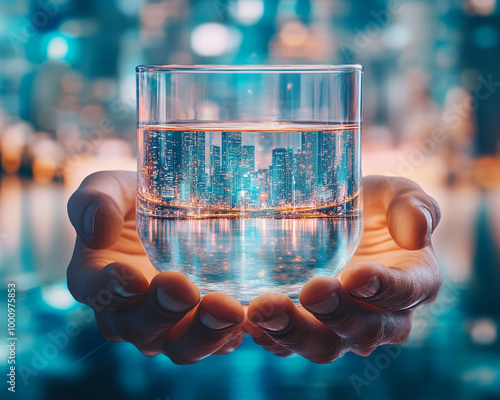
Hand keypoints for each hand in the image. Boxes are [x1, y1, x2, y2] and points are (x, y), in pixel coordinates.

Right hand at [67, 171, 243, 363]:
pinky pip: (215, 344)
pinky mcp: (200, 326)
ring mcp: (166, 326)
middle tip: (185, 288)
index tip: (134, 277)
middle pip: (138, 329)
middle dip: (161, 313)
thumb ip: (95, 198)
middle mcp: (127, 313)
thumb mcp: (110, 187)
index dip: (111, 290)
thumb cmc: (134, 202)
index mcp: (96, 279)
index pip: (95, 293)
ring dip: (203, 334)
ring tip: (228, 309)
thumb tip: (98, 228)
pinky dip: (230, 337)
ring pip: (179, 348)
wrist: (169, 212)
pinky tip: (248, 319)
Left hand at [245, 175, 441, 362]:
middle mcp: (383, 316)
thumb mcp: (396, 193)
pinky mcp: (309, 329)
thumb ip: (413, 205)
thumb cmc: (372, 207)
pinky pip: (290, 346)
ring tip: (262, 309)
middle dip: (335, 314)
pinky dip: (270, 338)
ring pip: (324, 345)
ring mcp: (343, 328)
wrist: (341, 219)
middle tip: (310, 290)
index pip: (407, 292)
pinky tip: (249, 321)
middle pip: (363, 330)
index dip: (384, 288)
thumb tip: (418, 231)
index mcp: (414, 282)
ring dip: (293, 332)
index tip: (356, 275)